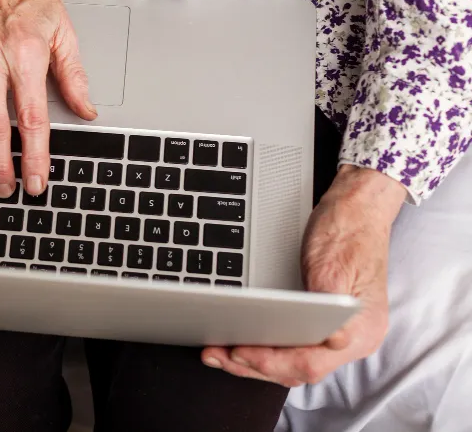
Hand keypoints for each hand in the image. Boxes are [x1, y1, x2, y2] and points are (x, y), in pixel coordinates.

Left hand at [202, 165, 406, 386]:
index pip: (310, 362)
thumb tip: (334, 340)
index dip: (270, 362)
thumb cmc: (347, 232)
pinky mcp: (323, 326)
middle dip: (252, 366)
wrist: (357, 208)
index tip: (239, 352)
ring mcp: (339, 336)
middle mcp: (352, 340)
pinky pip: (293, 349)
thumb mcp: (334, 265)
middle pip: (297, 369)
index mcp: (361, 330)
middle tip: (216, 355)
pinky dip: (266, 350)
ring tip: (219, 354)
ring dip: (254, 362)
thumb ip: (330, 303)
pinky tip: (243, 344)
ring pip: (292, 364)